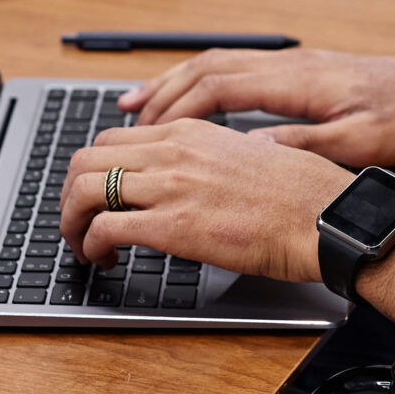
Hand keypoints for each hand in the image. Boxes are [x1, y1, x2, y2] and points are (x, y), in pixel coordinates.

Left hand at [59, 118, 352, 277]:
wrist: (324, 217)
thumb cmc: (302, 195)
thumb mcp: (250, 156)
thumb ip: (212, 160)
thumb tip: (195, 179)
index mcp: (191, 132)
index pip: (115, 138)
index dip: (95, 169)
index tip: (97, 195)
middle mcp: (173, 152)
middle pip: (88, 158)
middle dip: (71, 194)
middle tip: (77, 221)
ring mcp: (171, 186)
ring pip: (85, 190)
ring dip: (72, 222)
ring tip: (82, 247)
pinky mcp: (173, 225)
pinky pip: (105, 228)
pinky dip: (91, 246)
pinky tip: (105, 261)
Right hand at [123, 47, 394, 166]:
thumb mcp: (358, 141)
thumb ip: (303, 144)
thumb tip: (250, 149)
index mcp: (296, 81)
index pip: (218, 87)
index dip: (176, 109)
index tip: (145, 133)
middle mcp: (285, 64)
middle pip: (205, 69)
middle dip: (159, 94)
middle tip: (122, 121)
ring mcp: (290, 63)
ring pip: (215, 64)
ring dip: (173, 83)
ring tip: (135, 107)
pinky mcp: (297, 69)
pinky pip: (233, 68)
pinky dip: (200, 81)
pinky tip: (190, 99)